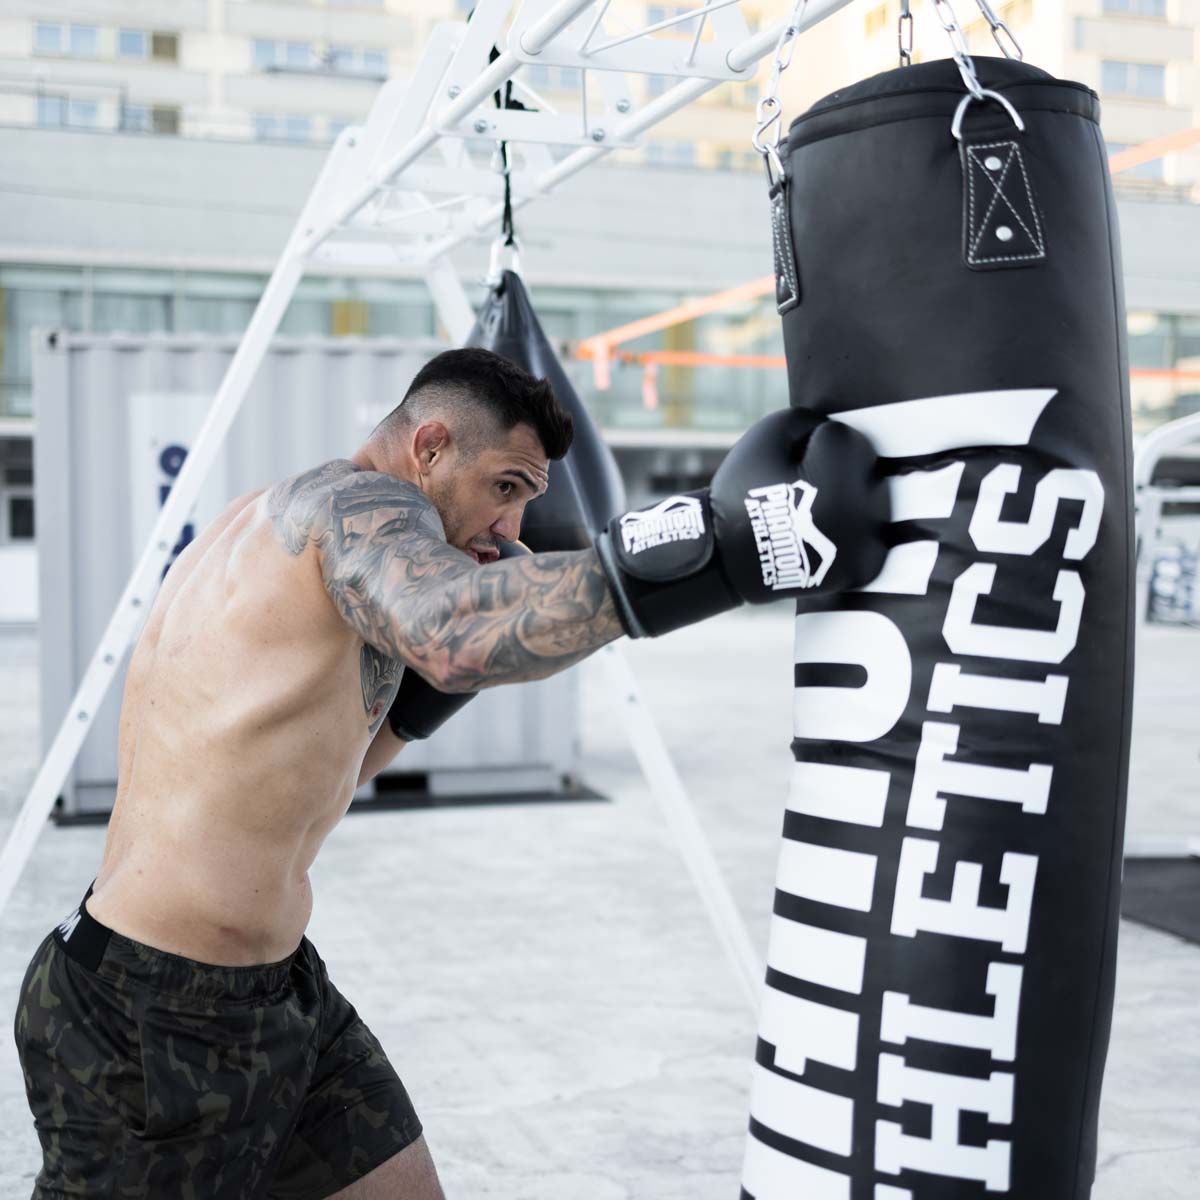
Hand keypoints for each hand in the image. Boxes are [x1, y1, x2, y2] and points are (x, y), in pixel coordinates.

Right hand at [595, 407, 889, 637]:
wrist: (728, 560)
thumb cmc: (744, 493)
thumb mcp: (767, 434)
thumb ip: (806, 417)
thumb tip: (833, 428)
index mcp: (847, 466)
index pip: (843, 437)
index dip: (809, 446)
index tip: (786, 467)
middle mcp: (869, 503)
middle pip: (861, 468)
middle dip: (832, 471)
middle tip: (796, 490)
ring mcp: (870, 540)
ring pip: (869, 501)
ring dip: (845, 499)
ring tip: (809, 513)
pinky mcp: (865, 567)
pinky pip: (869, 536)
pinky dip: (850, 531)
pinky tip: (822, 533)